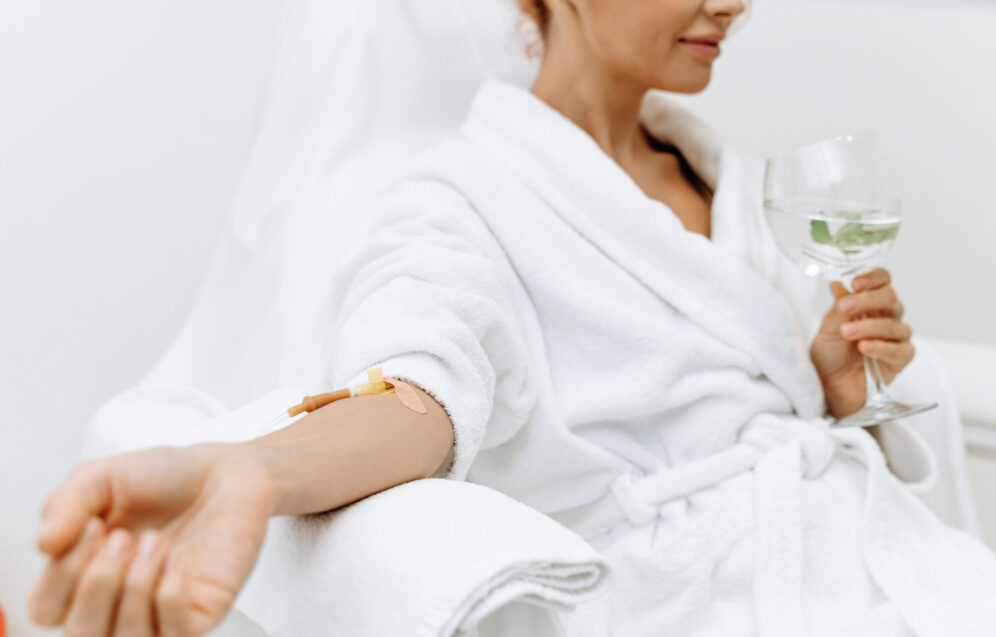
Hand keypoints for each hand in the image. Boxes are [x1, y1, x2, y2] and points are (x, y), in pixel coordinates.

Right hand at [28, 443, 276, 636]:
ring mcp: (159, 613)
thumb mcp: (102, 477)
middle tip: (123, 538)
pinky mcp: (201, 613)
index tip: (92, 527)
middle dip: (97, 583)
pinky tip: (177, 559)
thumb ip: (66, 503)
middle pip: (79, 634)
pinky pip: (175, 633)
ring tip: (154, 543)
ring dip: (135, 588)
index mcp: (84, 575)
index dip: (62, 573)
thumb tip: (43, 543)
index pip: (46, 609)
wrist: (225, 470)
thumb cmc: (167, 476)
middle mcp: (117, 601)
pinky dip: (169, 595)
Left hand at [810, 267, 914, 418]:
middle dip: (867, 301)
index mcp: (870, 303)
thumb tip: (838, 283)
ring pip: (894, 324)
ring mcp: (896, 337)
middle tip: (845, 308)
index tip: (856, 283)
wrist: (828, 386)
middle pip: (890, 298)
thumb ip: (838, 308)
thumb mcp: (828, 328)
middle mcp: (887, 316)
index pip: (882, 280)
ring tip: (846, 332)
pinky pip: (900, 350)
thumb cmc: (830, 354)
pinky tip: (865, 348)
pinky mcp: (900, 359)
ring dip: (868, 326)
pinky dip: (882, 347)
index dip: (873, 278)